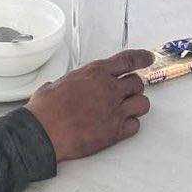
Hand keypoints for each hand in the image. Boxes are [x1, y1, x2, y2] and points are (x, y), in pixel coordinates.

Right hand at [25, 49, 155, 161]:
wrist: (43, 133)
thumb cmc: (46, 109)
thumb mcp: (58, 83)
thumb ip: (72, 82)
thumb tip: (65, 86)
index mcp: (96, 73)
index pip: (128, 60)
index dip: (142, 58)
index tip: (148, 58)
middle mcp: (110, 89)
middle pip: (137, 83)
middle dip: (133, 88)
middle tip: (125, 93)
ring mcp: (115, 111)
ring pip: (143, 104)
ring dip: (136, 105)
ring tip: (126, 109)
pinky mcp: (115, 132)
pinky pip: (136, 126)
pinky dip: (131, 125)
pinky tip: (120, 125)